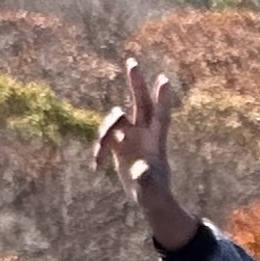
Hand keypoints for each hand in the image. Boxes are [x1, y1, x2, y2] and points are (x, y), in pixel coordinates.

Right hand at [92, 56, 200, 255]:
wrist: (149, 198)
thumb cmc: (155, 196)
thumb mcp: (151, 190)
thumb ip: (146, 180)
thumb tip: (140, 169)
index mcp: (156, 141)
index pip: (161, 115)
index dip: (162, 98)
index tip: (164, 79)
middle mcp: (144, 133)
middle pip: (140, 103)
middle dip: (136, 83)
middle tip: (132, 61)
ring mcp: (130, 137)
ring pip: (115, 120)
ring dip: (104, 131)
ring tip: (99, 154)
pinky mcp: (118, 145)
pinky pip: (103, 138)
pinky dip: (97, 149)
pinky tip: (95, 167)